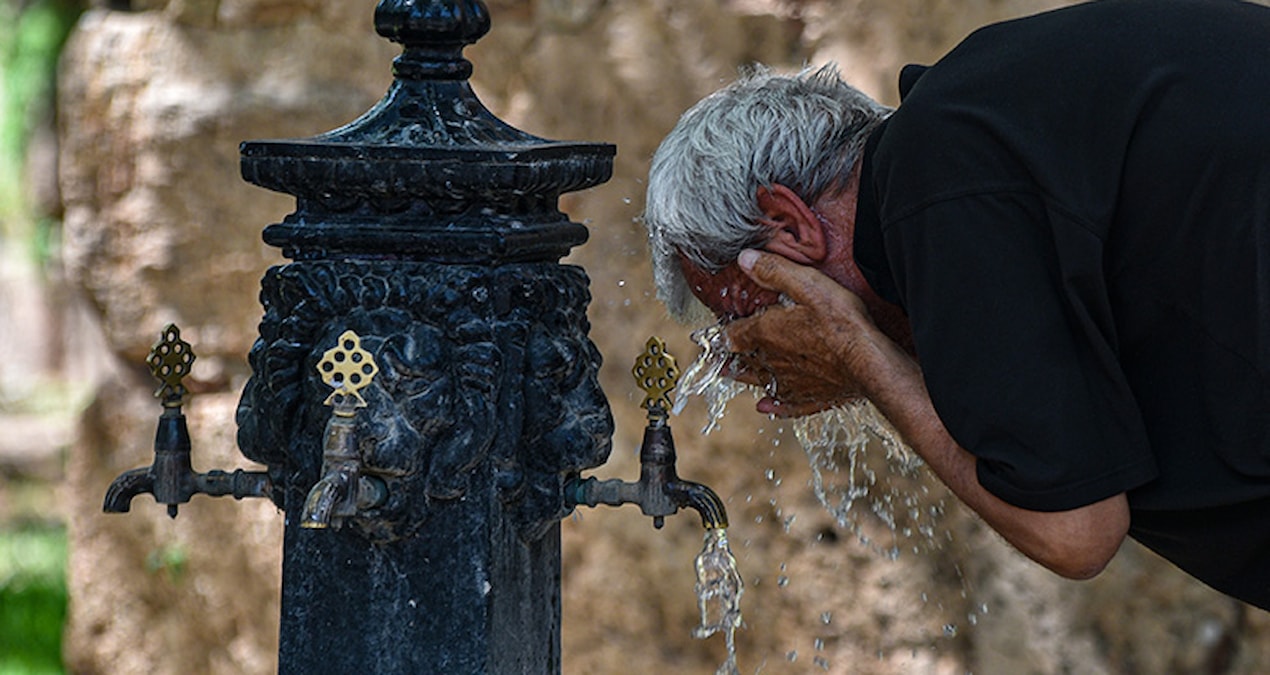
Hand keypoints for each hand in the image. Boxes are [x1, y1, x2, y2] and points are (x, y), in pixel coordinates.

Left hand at [723, 249, 885, 416]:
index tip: (717, 331)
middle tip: (716, 357)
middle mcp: (772, 362)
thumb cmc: (841, 322)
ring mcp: (790, 383)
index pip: (733, 334)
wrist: (869, 362)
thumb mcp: (808, 285)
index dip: (724, 331)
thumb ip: (775, 271)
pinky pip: (785, 405)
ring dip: (744, 377)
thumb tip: (744, 259)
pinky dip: (773, 405)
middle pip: (743, 360)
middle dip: (730, 356)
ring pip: (759, 381)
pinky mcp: (810, 398)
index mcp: (766, 334)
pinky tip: (766, 406)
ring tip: (730, 375)